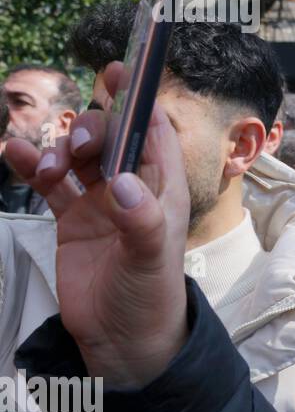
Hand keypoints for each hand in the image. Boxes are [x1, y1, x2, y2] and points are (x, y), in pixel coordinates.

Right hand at [3, 62, 189, 387]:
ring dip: (58, 151)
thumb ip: (141, 221)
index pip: (154, 132)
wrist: (122, 341)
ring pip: (77, 155)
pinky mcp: (72, 219)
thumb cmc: (149, 299)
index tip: (119, 70)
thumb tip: (123, 185)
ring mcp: (100, 201)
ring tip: (46, 172)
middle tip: (76, 151)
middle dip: (90, 130)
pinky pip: (50, 181)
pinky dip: (32, 164)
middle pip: (110, 137)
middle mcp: (133, 188)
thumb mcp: (150, 260)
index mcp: (162, 188)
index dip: (139, 99)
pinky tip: (13, 152)